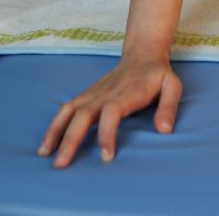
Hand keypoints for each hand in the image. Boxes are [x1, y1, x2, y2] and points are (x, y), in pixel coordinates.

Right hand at [39, 55, 181, 166]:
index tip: (106, 156)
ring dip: (55, 132)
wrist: (142, 54)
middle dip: (70, 139)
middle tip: (62, 164)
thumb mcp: (172, 86)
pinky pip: (66, 110)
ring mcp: (92, 93)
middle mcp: (104, 93)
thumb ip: (169, 107)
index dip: (106, 133)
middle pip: (82, 115)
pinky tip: (47, 144)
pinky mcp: (86, 95)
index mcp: (126, 93)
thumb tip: (164, 130)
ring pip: (68, 111)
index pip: (111, 112)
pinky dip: (54, 125)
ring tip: (46, 155)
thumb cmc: (157, 75)